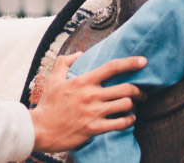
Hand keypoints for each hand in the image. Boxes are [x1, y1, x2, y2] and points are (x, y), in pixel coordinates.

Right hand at [29, 53, 146, 152]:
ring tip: (134, 106)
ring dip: (134, 105)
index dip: (130, 62)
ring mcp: (94, 112)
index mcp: (83, 81)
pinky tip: (129, 119)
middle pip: (126, 88)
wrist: (40, 129)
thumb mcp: (53, 79)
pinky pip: (120, 123)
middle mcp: (91, 95)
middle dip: (139, 90)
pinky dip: (129, 121)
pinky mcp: (94, 128)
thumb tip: (79, 54)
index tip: (143, 61)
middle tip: (142, 93)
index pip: (112, 67)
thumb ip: (64, 62)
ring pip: (125, 105)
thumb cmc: (48, 104)